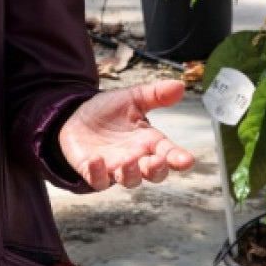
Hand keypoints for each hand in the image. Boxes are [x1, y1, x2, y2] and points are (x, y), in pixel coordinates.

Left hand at [57, 80, 194, 190]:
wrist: (77, 116)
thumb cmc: (110, 111)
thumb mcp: (132, 98)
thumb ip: (155, 94)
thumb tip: (180, 85)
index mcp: (149, 142)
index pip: (169, 153)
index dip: (179, 159)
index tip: (187, 160)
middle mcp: (136, 158)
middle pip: (153, 173)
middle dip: (156, 170)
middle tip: (157, 161)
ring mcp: (115, 167)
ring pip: (129, 180)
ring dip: (130, 174)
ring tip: (128, 161)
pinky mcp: (93, 171)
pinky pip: (98, 180)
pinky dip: (98, 174)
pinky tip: (96, 160)